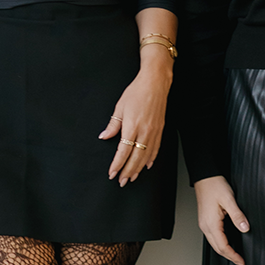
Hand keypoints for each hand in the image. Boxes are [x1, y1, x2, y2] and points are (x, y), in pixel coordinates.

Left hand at [100, 61, 171, 184]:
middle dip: (127, 171)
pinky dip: (150, 159)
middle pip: (135, 157)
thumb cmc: (136, 92)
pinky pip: (155, 149)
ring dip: (138, 169)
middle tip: (121, 181)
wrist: (155, 83)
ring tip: (132, 177)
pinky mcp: (160, 130)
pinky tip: (146, 165)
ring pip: (146, 156)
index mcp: (132, 126)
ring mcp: (154, 132)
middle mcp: (144, 131)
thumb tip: (104, 136)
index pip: (123, 151)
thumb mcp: (120, 107)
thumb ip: (113, 125)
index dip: (117, 164)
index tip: (112, 173)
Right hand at [194, 175, 249, 264]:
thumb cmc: (214, 186)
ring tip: (236, 256)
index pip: (223, 247)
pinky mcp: (206, 220)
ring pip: (215, 244)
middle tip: (241, 262)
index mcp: (211, 224)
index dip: (234, 256)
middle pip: (218, 249)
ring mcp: (204, 224)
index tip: (242, 262)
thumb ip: (238, 216)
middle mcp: (206, 226)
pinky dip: (222, 244)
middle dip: (230, 257)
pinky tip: (228, 244)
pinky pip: (213, 237)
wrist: (205, 177)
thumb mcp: (229, 200)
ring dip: (226, 252)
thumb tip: (245, 228)